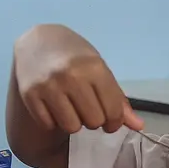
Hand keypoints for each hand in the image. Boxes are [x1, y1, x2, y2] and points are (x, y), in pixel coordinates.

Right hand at [14, 24, 143, 134]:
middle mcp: (71, 76)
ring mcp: (49, 85)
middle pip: (93, 122)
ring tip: (71, 109)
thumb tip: (139, 126)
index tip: (109, 122)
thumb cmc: (75, 57)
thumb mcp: (100, 70)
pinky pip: (49, 124)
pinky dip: (53, 121)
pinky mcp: (30, 94)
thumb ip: (118, 99)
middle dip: (93, 121)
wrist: (37, 41)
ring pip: (72, 126)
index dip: (114, 122)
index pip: (113, 111)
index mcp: (94, 68)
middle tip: (87, 110)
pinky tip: (53, 107)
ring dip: (74, 123)